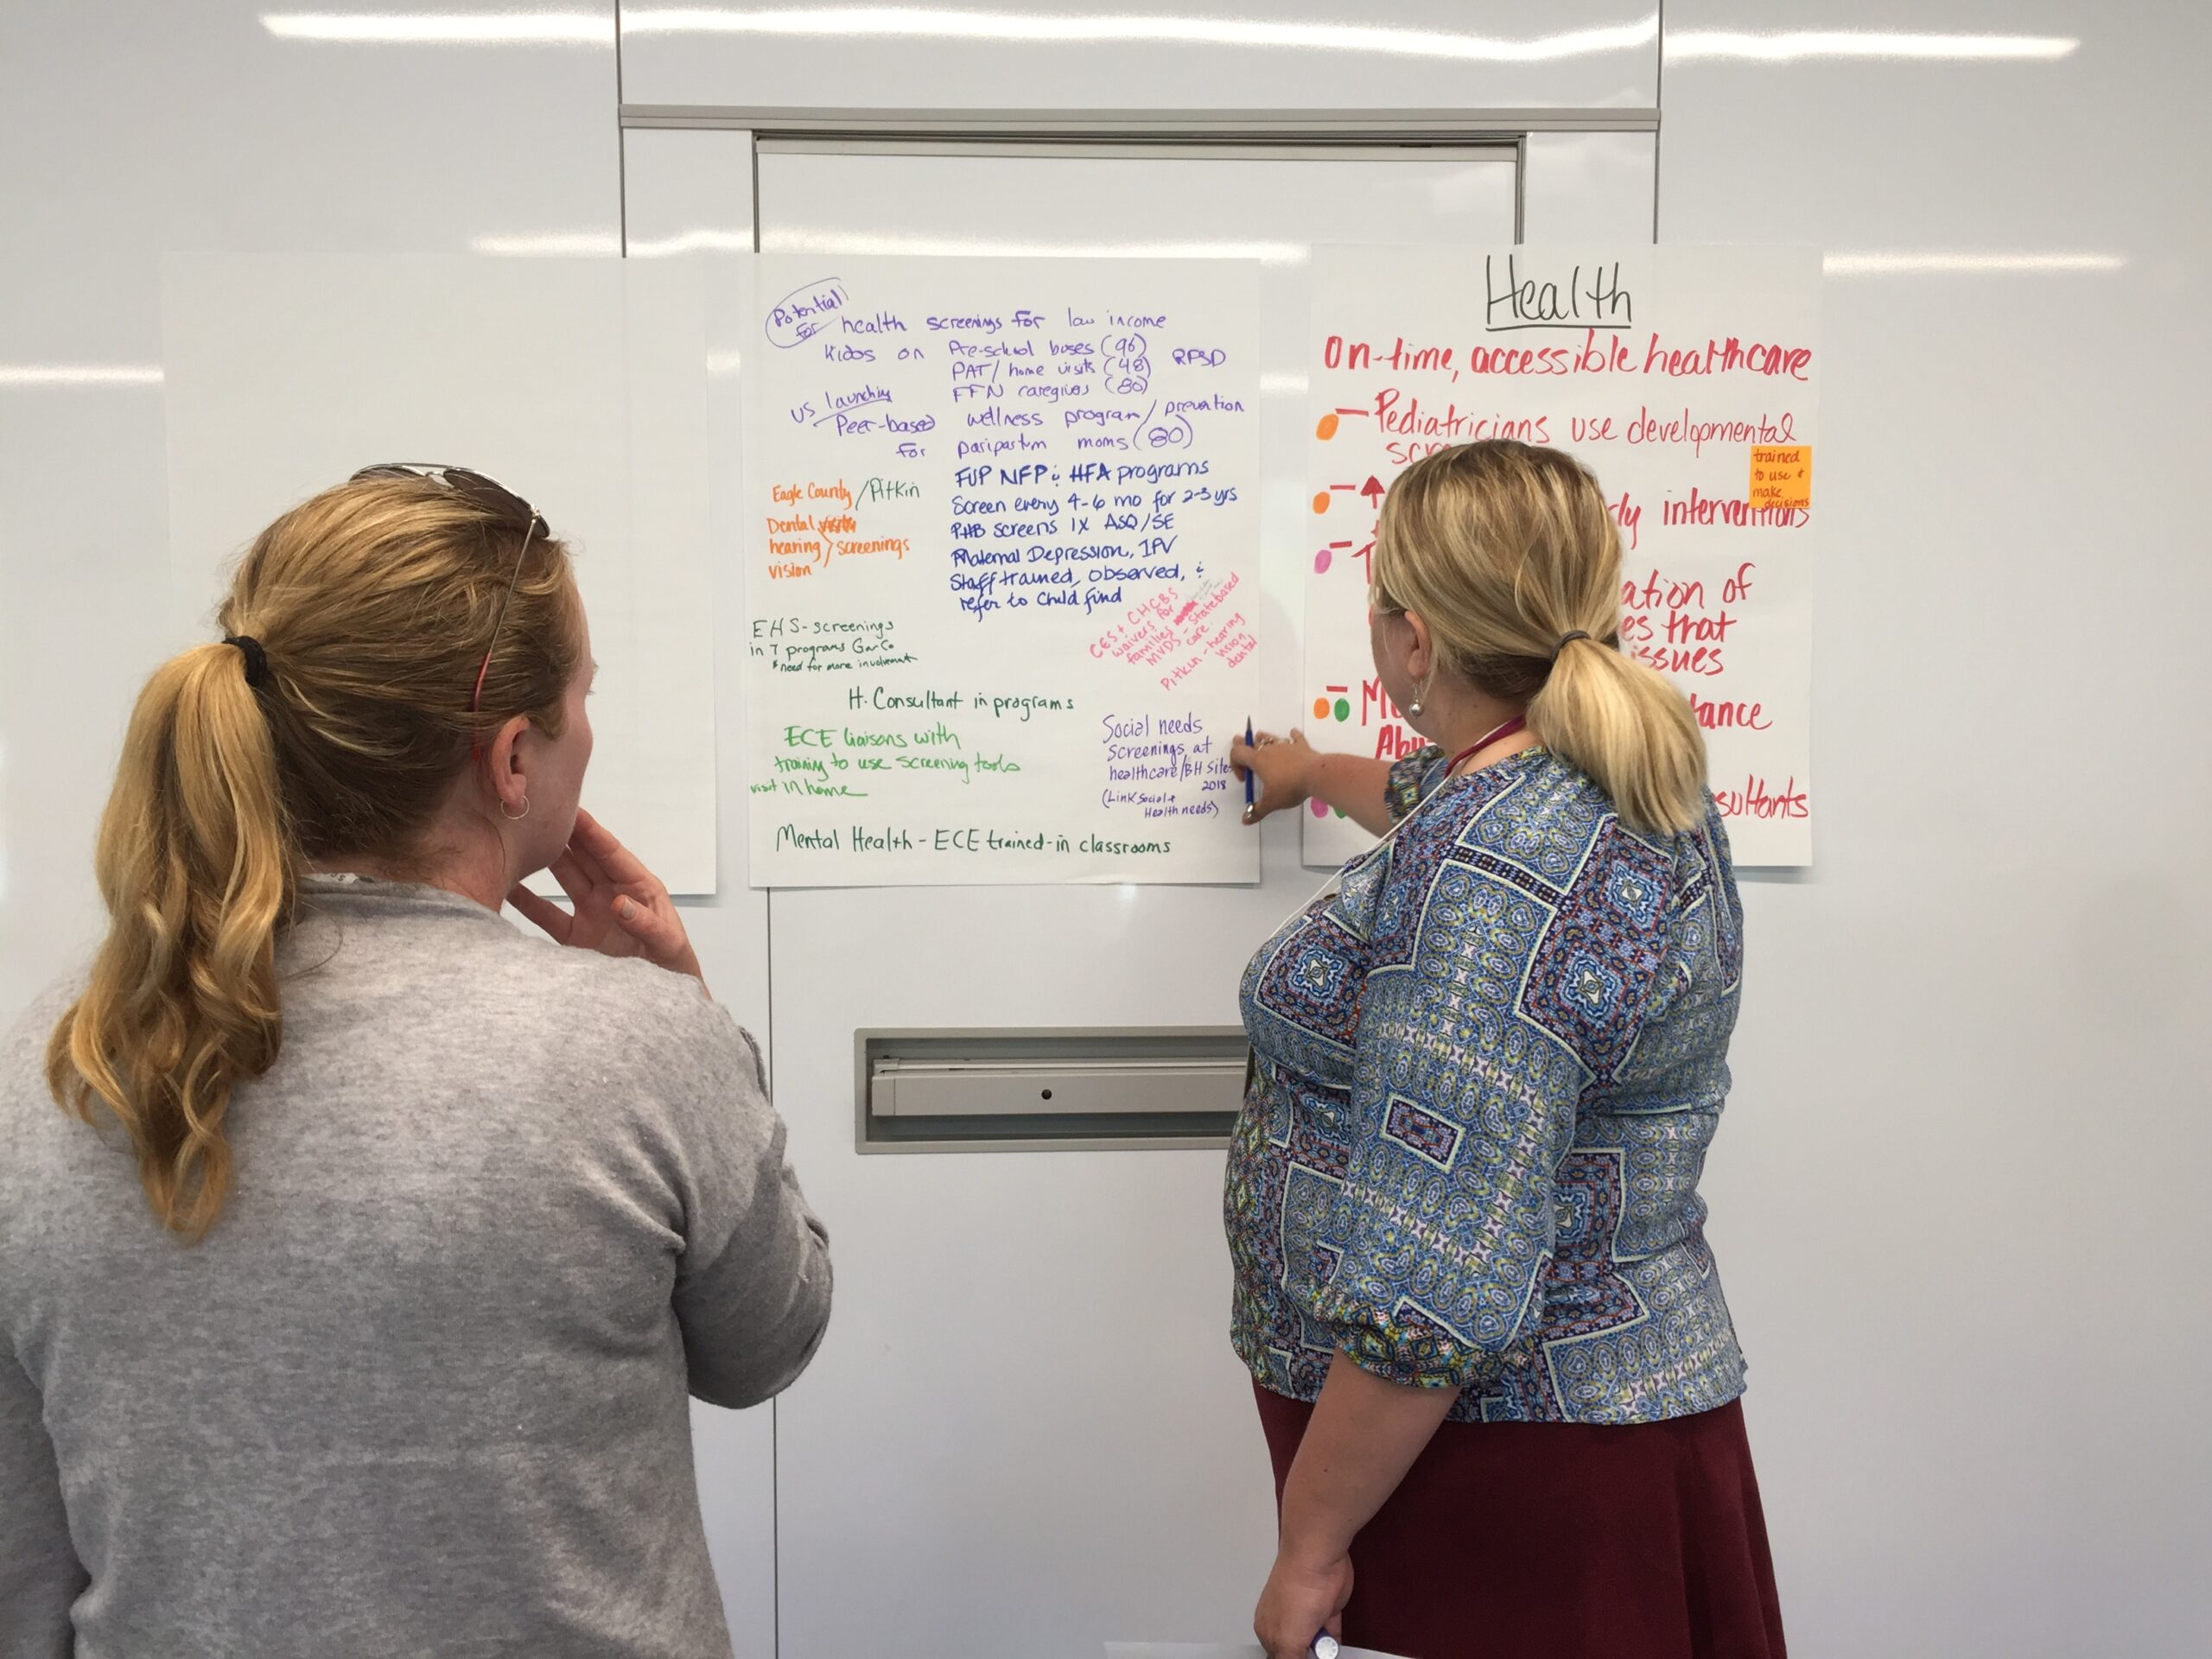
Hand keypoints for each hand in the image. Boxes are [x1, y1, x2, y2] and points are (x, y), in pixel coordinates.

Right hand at [507, 808, 707, 991]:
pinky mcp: (575, 937)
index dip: (592, 832)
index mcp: (639, 886)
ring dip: (546, 859)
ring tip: (522, 838)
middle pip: (585, 857)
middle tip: (540, 811)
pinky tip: (508, 886)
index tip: (573, 811)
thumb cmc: (673, 962)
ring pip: (566, 877)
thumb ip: (646, 924)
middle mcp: (612, 892)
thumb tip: (620, 904)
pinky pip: (548, 915)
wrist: (660, 997)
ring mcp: (592, 912)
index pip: (612, 853)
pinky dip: (528, 902)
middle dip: (566, 833)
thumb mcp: (667, 943)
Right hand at [1230, 728, 1314, 824]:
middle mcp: (1270, 750)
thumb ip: (1257, 811)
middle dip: (1244, 744)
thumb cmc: (1289, 787)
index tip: (1245, 778)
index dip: (1235, 764)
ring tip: (1260, 738)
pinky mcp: (1301, 746)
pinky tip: (1293, 733)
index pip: (1238, 753)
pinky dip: (1293, 735)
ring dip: (1263, 738)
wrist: (1315, 775)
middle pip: (1252, 742)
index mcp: (1258, 761)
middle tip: (1239, 741)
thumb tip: (1245, 820)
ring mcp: (1286, 746)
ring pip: (1270, 737)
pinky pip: (1295, 737)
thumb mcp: (1271, 803)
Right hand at [1254, 1546, 1352, 1658]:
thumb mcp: (1287, 1641)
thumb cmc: (1296, 1591)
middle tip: (1314, 1654)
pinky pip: (1332, 1635)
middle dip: (1306, 1657)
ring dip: (1322, 1654)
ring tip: (1325, 1653)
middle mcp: (1286, 1623)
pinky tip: (1336, 1653)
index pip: (1276, 1658)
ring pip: (1315, 1646)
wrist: (1319, 1561)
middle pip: (1295, 1653)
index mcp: (1268, 1630)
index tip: (1302, 1658)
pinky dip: (1335, 1646)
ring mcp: (1307, 1616)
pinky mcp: (1328, 1611)